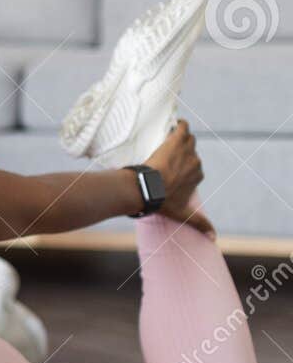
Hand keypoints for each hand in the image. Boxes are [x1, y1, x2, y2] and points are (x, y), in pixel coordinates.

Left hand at [145, 120, 213, 237]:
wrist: (147, 189)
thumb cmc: (162, 202)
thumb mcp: (182, 214)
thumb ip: (200, 224)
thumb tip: (214, 238)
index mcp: (197, 176)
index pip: (194, 167)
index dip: (183, 167)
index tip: (173, 170)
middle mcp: (196, 162)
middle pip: (191, 152)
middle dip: (181, 153)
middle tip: (167, 157)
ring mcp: (187, 151)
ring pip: (188, 139)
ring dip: (181, 138)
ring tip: (169, 141)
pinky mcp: (176, 141)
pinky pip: (182, 127)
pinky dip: (179, 124)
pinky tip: (174, 124)